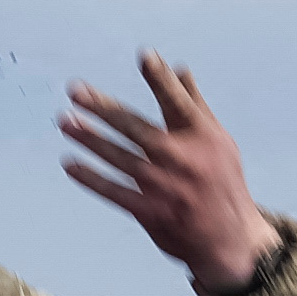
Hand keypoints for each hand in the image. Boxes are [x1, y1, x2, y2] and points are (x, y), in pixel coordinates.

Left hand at [56, 53, 279, 295]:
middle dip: (104, 108)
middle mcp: (182, 158)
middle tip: (75, 90)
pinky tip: (70, 164)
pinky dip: (92, 179)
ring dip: (91, 140)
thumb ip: (194, 103)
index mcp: (201, 136)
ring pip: (120, 158)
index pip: (178, 101)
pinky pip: (115, 192)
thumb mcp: (218, 140)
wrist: (230, 240)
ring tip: (65, 121)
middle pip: (136, 128)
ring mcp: (165, 186)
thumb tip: (180, 67)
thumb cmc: (223, 181)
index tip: (145, 55)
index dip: (161, 78)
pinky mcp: (151, 212)